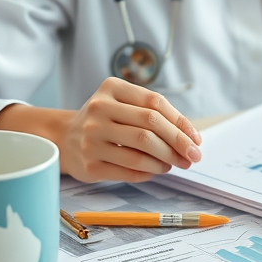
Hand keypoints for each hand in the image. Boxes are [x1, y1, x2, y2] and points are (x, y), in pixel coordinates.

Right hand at [62, 78, 201, 182]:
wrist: (65, 138)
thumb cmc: (106, 120)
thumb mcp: (124, 104)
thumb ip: (156, 114)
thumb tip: (192, 139)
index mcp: (111, 88)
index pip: (155, 103)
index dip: (181, 123)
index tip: (196, 140)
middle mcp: (98, 110)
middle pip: (150, 127)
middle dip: (178, 144)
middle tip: (193, 157)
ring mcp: (91, 138)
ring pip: (141, 151)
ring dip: (166, 161)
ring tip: (174, 164)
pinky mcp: (89, 164)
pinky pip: (129, 171)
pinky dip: (150, 172)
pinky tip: (156, 170)